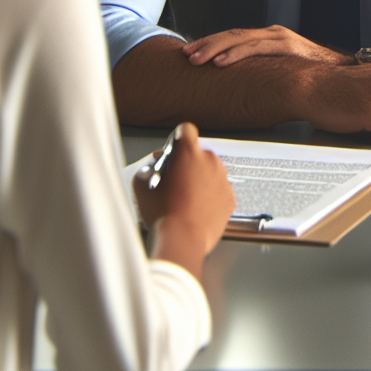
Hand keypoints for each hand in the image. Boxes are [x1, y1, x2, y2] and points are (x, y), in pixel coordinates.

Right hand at [134, 123, 234, 265]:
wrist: (182, 240)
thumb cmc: (163, 213)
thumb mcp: (141, 186)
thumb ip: (147, 170)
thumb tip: (150, 171)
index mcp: (188, 152)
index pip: (185, 130)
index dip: (176, 140)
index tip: (171, 152)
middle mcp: (210, 161)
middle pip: (198, 154)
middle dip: (186, 164)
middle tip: (173, 181)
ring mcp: (223, 179)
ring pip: (210, 172)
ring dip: (199, 180)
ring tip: (183, 199)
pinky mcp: (229, 198)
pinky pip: (219, 191)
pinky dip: (210, 197)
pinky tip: (196, 209)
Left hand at [183, 25, 347, 66]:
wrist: (344, 73)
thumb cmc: (314, 74)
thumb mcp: (284, 70)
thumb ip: (266, 72)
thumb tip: (242, 85)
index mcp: (269, 38)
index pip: (234, 38)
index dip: (210, 44)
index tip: (191, 53)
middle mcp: (273, 34)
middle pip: (232, 35)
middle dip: (206, 44)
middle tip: (185, 55)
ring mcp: (280, 38)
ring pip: (240, 39)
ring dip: (214, 49)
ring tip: (196, 59)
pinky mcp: (288, 47)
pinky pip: (256, 49)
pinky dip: (235, 54)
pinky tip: (221, 62)